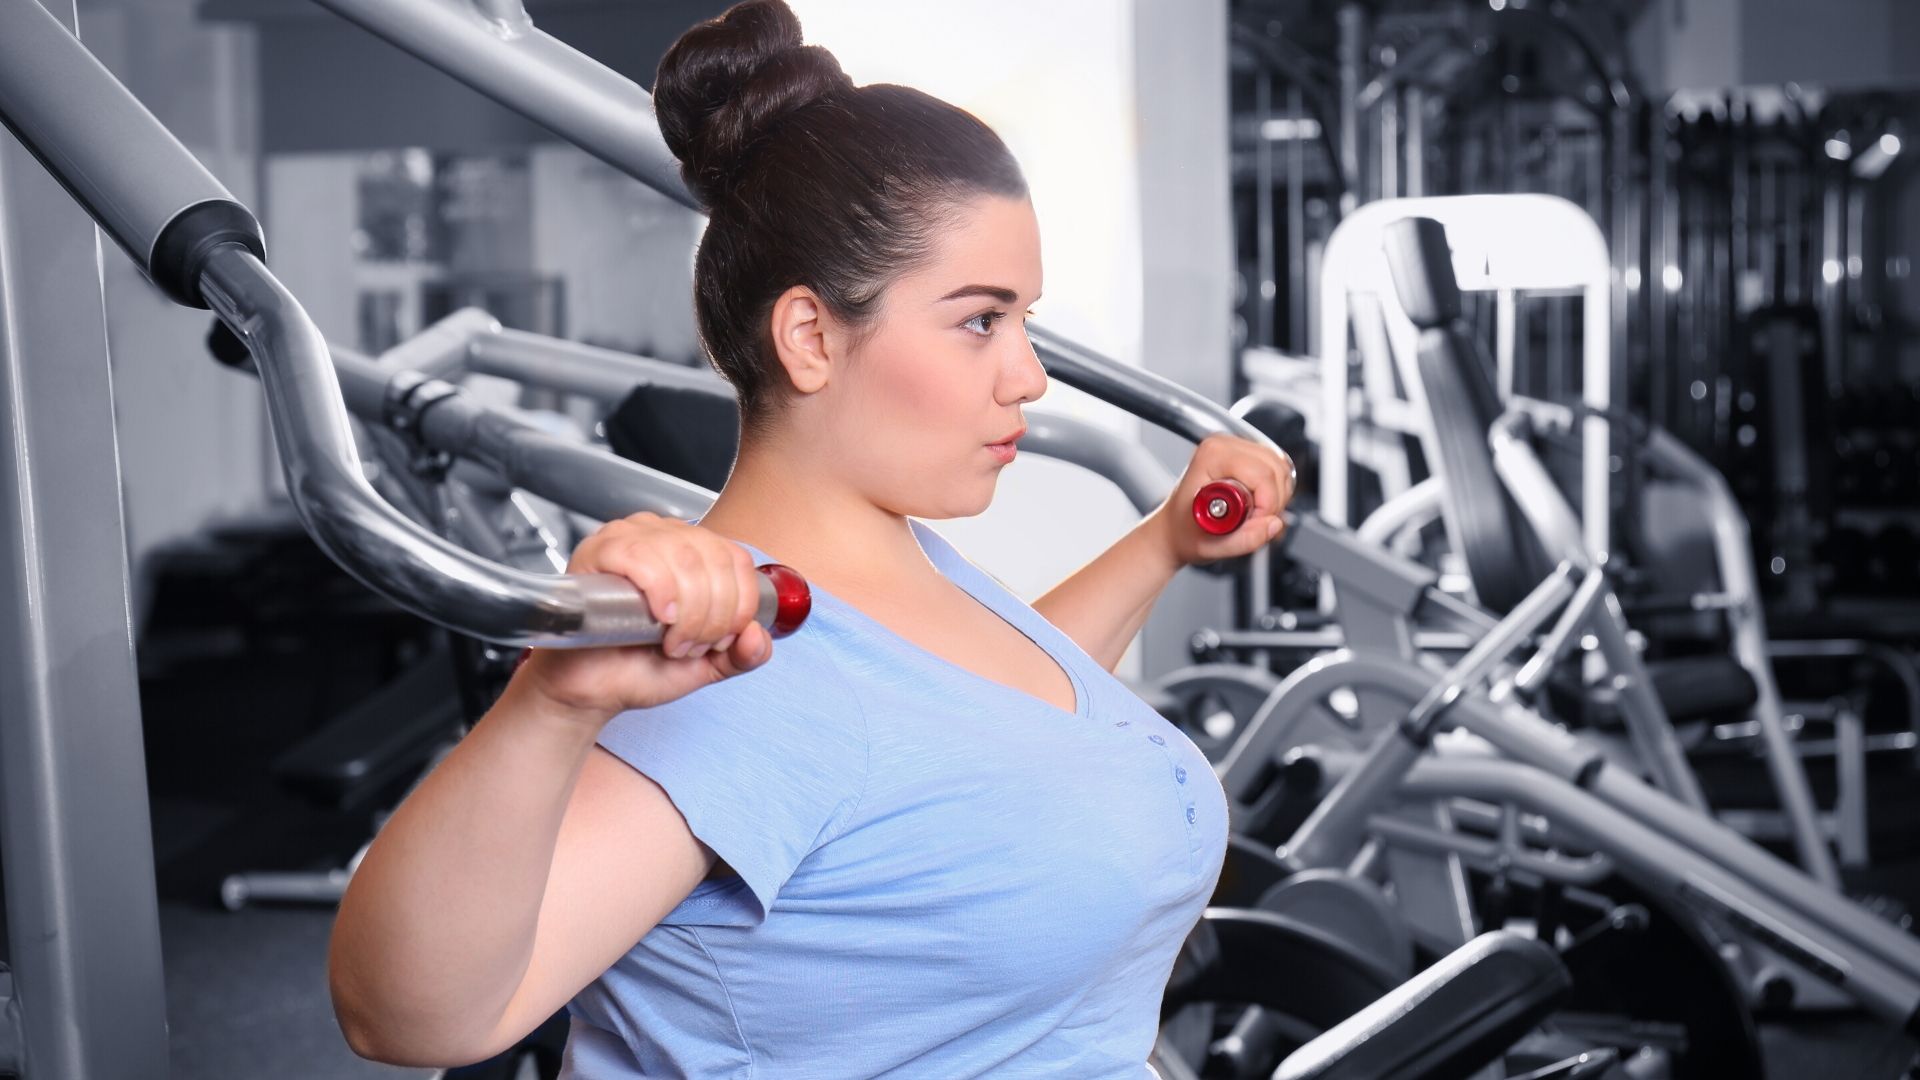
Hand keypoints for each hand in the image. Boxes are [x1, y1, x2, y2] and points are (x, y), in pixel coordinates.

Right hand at [515, 513, 774, 721]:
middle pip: (714, 559)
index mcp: (693, 552)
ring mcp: (629, 537)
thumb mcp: (706, 664)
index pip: (737, 558)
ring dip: (688, 612)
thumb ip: (742, 654)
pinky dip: (660, 593)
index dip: (739, 605)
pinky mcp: (598, 551)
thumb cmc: (639, 667)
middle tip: (689, 646)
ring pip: (685, 557)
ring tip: (669, 640)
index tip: (720, 641)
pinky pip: (643, 557)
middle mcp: (663, 535)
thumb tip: (758, 636)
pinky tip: (656, 618)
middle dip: (712, 615)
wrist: (591, 690)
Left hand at [1151, 434, 1296, 565]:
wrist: (1175, 529)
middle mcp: (1224, 445)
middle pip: (1275, 469)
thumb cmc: (1185, 531)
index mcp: (1211, 456)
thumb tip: (1274, 524)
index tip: (1252, 524)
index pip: (1262, 474)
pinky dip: (1277, 492)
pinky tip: (1258, 505)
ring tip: (1253, 515)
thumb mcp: (1211, 546)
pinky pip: (1279, 470)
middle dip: (1273, 503)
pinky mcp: (1248, 455)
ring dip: (1276, 498)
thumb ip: (1245, 539)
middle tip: (1253, 523)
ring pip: (1282, 468)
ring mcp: (1237, 447)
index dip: (1266, 505)